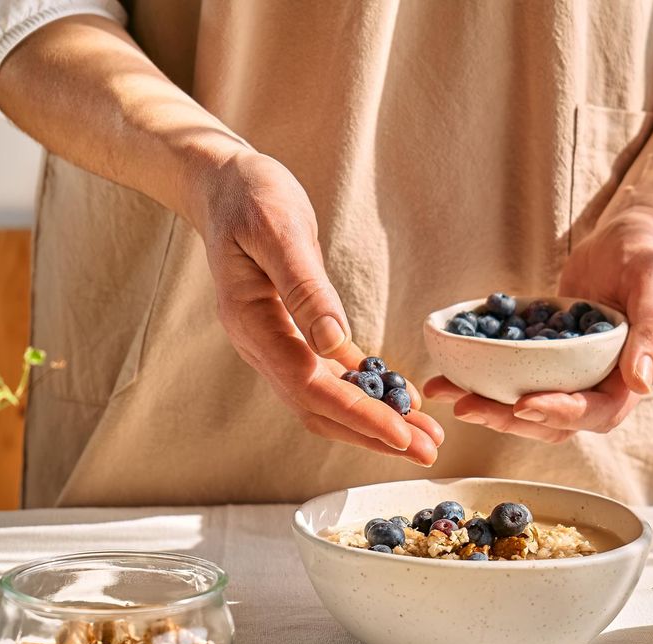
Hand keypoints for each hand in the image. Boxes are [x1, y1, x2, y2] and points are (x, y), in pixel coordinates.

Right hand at [191, 150, 443, 463]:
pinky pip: (331, 376)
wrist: (224, 184)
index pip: (308, 386)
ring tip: (423, 436)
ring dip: (374, 422)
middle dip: (374, 434)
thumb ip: (304, 288)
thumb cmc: (250, 196)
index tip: (401, 434)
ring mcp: (276, 344)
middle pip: (319, 408)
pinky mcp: (294, 334)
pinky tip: (400, 400)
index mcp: (252, 323)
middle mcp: (260, 345)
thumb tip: (333, 344)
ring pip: (326, 401)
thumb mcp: (278, 229)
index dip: (357, 415)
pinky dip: (366, 392)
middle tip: (428, 451)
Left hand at [423, 209, 652, 440]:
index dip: (559, 414)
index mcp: (627, 381)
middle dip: (507, 418)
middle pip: (551, 421)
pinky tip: (447, 370)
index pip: (594, 412)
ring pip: (526, 405)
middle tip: (466, 406)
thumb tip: (640, 382)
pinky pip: (512, 376)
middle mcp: (596, 387)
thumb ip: (651, 332)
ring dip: (487, 404)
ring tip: (445, 390)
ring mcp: (567, 376)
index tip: (523, 405)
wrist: (625, 237)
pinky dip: (481, 377)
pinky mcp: (543, 359)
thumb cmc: (646, 256)